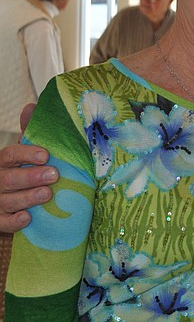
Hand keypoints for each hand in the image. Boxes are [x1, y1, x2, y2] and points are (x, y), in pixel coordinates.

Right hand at [0, 104, 56, 232]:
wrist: (12, 202)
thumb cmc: (24, 171)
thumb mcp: (27, 151)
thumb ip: (31, 132)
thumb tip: (31, 106)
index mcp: (4, 162)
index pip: (10, 155)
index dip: (26, 154)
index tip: (45, 155)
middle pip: (8, 178)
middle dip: (30, 177)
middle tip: (53, 175)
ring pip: (7, 200)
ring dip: (27, 197)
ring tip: (47, 194)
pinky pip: (2, 223)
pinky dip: (13, 222)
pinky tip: (27, 218)